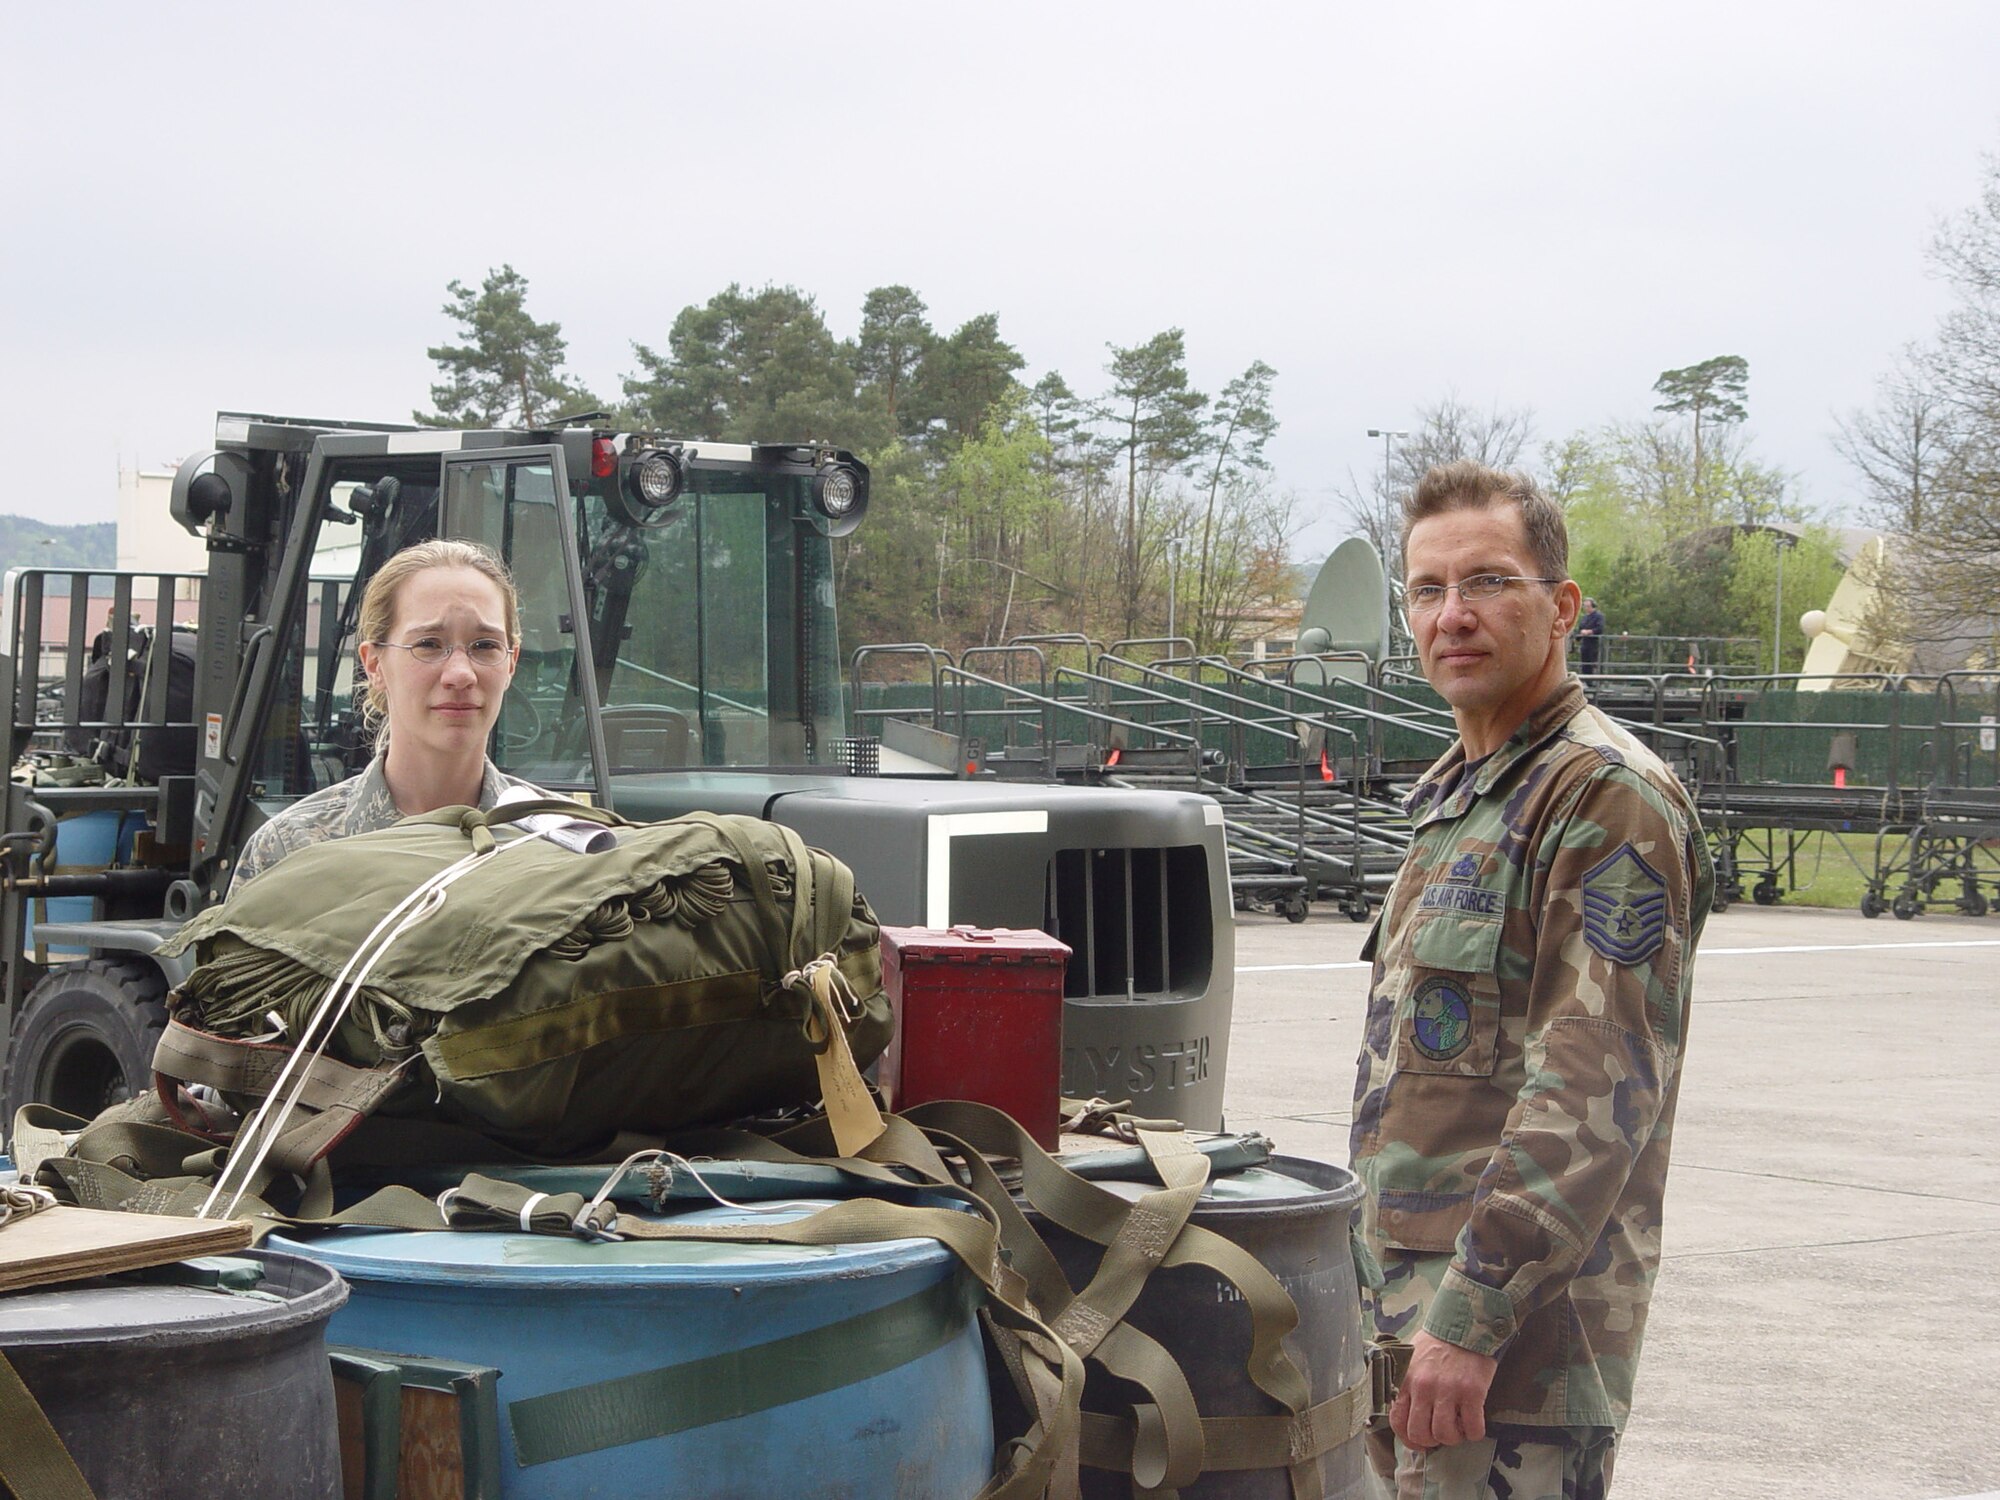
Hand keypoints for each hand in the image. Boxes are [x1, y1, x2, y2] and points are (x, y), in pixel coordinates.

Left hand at [1389, 1331, 1497, 1449]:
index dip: (1408, 1439)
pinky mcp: (1473, 1392)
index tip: (1419, 1441)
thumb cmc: (1438, 1342)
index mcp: (1406, 1379)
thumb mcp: (1410, 1358)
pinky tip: (1473, 1424)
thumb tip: (1403, 1409)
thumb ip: (1404, 1382)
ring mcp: (1448, 1390)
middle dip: (1431, 1441)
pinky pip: (1473, 1428)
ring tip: (1458, 1427)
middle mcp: (1424, 1387)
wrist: (1466, 1324)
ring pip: (1445, 1434)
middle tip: (1440, 1434)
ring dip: (1453, 1437)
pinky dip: (1474, 1433)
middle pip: (1420, 1433)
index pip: (1397, 1421)